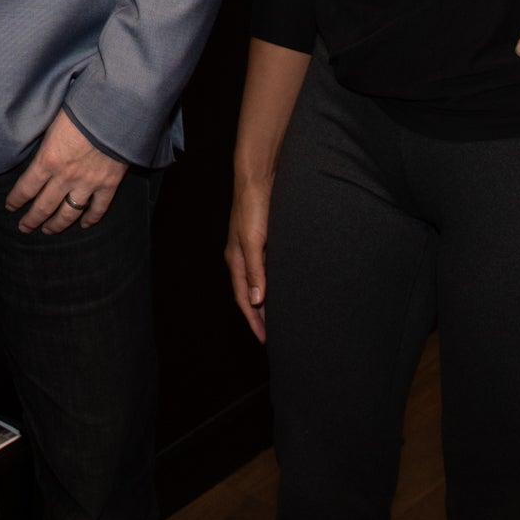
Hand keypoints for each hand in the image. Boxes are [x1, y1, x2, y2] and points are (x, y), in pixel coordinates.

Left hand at [6, 111, 125, 235]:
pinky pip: (98, 208)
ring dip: (56, 225)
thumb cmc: (81, 108)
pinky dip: (90, 219)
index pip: (26, 188)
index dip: (16, 200)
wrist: (115, 110)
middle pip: (44, 206)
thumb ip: (45, 144)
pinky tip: (83, 225)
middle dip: (32, 220)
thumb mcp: (52, 123)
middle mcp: (65, 177)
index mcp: (48, 160)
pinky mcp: (108, 184)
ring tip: (48, 231)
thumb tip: (37, 153)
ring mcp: (88, 183)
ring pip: (68, 213)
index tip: (10, 207)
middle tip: (24, 228)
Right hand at [224, 175, 271, 341]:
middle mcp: (242, 258)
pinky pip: (266, 271)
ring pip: (258, 284)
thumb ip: (256, 271)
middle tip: (273, 336)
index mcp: (236, 261)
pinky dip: (272, 285)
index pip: (243, 299)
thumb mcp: (254, 242)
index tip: (264, 339)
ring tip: (279, 318)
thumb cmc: (253, 208)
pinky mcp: (263, 241)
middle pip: (249, 295)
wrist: (258, 179)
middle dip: (259, 316)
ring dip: (266, 302)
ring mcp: (252, 250)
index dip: (253, 320)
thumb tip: (256, 301)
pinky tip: (283, 288)